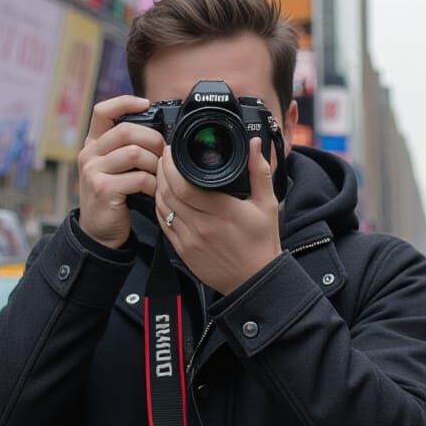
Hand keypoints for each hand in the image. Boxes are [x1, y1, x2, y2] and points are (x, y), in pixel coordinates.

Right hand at [77, 96, 165, 249]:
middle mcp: (89, 154)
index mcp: (93, 144)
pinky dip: (153, 184)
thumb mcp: (114, 167)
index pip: (102, 111)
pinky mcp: (103, 189)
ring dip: (154, 164)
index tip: (146, 103)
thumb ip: (127, 148)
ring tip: (159, 175)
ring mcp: (93, 172)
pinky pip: (138, 178)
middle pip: (126, 131)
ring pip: (134, 153)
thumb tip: (161, 131)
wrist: (98, 231)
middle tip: (163, 153)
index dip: (124, 102)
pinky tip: (154, 190)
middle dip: (152, 140)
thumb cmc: (114, 196)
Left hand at [155, 138, 281, 295]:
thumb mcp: (267, 204)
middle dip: (161, 170)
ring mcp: (189, 239)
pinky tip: (164, 197)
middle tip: (164, 157)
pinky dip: (160, 207)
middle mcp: (202, 225)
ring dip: (158, 187)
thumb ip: (259, 171)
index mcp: (222, 211)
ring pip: (162, 207)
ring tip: (163, 173)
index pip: (183, 185)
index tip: (171, 150)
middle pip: (167, 192)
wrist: (255, 280)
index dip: (170, 165)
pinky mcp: (183, 250)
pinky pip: (163, 224)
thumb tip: (255, 144)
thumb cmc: (261, 242)